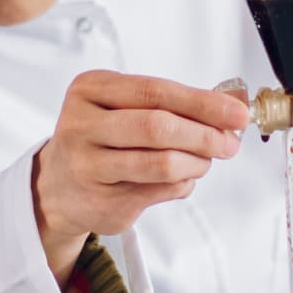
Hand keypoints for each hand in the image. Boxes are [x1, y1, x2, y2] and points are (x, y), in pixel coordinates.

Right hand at [31, 72, 250, 276]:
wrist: (58, 186)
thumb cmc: (100, 138)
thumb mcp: (124, 106)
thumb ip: (173, 103)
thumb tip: (231, 104)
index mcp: (89, 90)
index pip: (155, 91)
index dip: (201, 102)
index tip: (235, 112)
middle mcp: (81, 126)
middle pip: (158, 127)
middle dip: (204, 135)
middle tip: (229, 142)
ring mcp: (88, 167)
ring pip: (161, 163)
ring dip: (196, 163)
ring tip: (205, 161)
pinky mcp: (101, 202)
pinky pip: (159, 191)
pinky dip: (182, 184)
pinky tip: (181, 178)